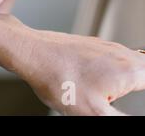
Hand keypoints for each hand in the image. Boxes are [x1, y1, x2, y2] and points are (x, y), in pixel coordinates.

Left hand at [19, 29, 144, 115]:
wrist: (32, 52)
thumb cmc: (58, 79)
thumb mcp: (94, 113)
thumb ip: (118, 120)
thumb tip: (130, 120)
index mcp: (130, 70)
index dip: (144, 95)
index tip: (116, 101)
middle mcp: (121, 54)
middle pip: (143, 71)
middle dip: (137, 84)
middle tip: (110, 101)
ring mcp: (105, 47)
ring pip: (128, 63)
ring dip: (127, 79)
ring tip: (104, 93)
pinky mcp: (90, 45)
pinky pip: (110, 59)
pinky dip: (110, 71)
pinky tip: (93, 81)